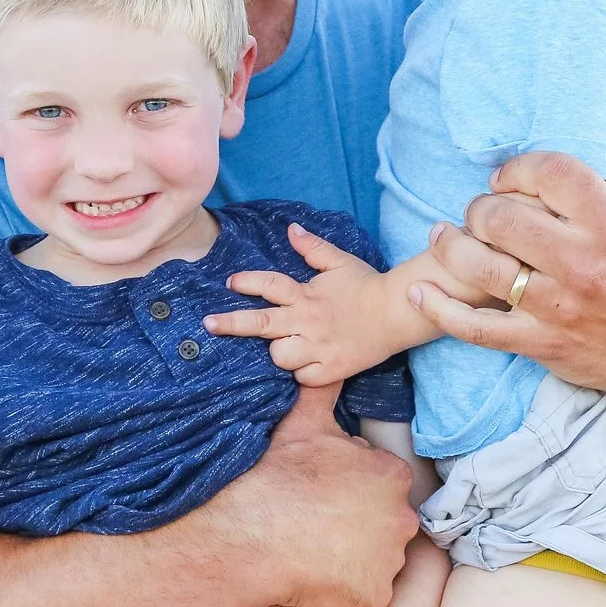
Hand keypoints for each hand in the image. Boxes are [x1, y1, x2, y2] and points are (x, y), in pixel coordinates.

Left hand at [201, 221, 392, 384]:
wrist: (397, 314)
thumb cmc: (366, 286)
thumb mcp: (339, 261)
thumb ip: (312, 248)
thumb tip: (290, 229)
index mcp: (307, 295)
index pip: (271, 285)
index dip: (248, 282)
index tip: (230, 282)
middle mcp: (308, 321)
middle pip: (261, 323)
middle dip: (231, 324)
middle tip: (208, 324)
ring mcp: (318, 348)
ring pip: (279, 356)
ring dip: (278, 351)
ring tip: (289, 344)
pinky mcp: (330, 370)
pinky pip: (302, 377)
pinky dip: (301, 372)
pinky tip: (308, 363)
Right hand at [204, 386, 414, 606]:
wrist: (251, 533)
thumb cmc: (278, 477)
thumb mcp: (303, 422)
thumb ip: (325, 392)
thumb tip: (327, 365)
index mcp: (391, 476)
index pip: (381, 484)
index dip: (350, 491)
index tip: (322, 497)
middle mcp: (402, 520)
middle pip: (382, 525)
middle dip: (356, 527)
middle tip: (314, 527)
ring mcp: (389, 564)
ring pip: (374, 563)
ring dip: (349, 562)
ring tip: (309, 554)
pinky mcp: (371, 601)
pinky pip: (361, 601)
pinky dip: (341, 597)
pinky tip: (311, 582)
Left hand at [417, 83, 605, 403]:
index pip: (550, 173)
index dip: (516, 169)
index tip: (505, 178)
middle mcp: (585, 263)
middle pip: (504, 219)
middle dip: (480, 209)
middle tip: (479, 211)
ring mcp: (558, 306)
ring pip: (483, 268)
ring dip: (451, 247)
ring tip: (443, 236)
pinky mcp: (539, 342)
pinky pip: (477, 328)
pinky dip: (440, 311)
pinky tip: (419, 293)